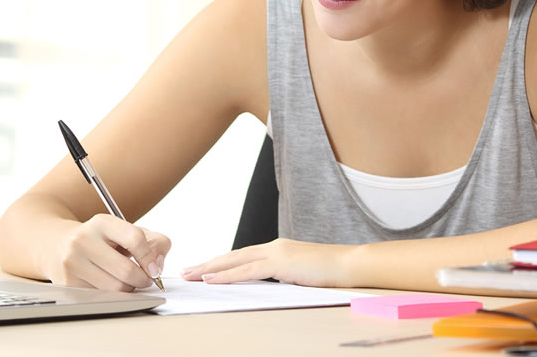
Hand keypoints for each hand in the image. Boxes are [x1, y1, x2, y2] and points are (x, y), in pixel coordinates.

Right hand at [46, 213, 170, 291]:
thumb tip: (158, 264)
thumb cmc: (99, 240)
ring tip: (126, 280)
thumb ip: (153, 242)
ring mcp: (73, 262)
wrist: (57, 244)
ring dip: (129, 288)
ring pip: (116, 288)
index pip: (135, 239)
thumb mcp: (125, 231)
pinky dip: (113, 294)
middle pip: (126, 270)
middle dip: (143, 279)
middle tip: (145, 279)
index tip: (155, 269)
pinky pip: (103, 296)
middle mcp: (83, 239)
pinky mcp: (68, 282)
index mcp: (102, 223)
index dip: (150, 258)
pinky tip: (109, 282)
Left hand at [180, 238, 355, 286]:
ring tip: (191, 275)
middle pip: (232, 256)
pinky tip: (212, 280)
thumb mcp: (299, 276)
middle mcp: (272, 247)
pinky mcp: (281, 262)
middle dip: (207, 264)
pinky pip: (248, 271)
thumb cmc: (330, 274)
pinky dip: (228, 275)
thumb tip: (266, 287)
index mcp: (276, 250)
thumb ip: (281, 278)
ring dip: (210, 269)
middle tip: (186, 271)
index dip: (220, 263)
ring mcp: (276, 253)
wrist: (351, 266)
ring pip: (235, 261)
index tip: (202, 270)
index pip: (241, 257)